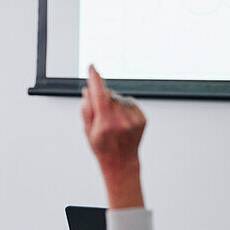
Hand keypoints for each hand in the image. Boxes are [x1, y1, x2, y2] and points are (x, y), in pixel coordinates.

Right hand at [81, 65, 145, 208]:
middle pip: (109, 95)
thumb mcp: (87, 130)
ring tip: (112, 120)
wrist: (121, 162)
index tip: (92, 67)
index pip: (100, 94)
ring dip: (113, 103)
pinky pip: (130, 103)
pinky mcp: (142, 119)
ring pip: (120, 99)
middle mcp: (121, 120)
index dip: (95, 78)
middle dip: (102, 97)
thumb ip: (86, 109)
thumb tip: (88, 90)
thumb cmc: (102, 147)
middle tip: (100, 112)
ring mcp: (133, 120)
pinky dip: (124, 107)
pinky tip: (121, 121)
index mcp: (105, 123)